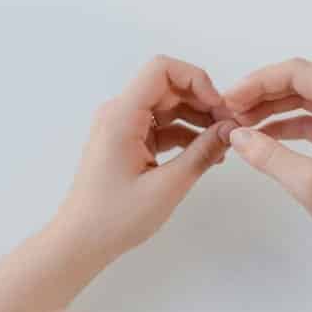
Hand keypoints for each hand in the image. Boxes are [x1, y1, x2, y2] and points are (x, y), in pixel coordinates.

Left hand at [56, 55, 233, 259]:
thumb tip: (230, 130)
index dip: (196, 80)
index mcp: (122, 115)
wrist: (81, 241)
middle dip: (203, 101)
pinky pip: (162, 126)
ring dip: (197, 119)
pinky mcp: (127, 141)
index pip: (162, 69)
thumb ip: (202, 153)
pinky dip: (185, 134)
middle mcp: (119, 113)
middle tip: (229, 127)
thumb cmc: (115, 218)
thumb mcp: (167, 186)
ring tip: (222, 143)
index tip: (218, 107)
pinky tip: (206, 152)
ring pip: (168, 106)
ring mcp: (122, 126)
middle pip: (168, 86)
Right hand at [222, 58, 311, 250]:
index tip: (231, 99)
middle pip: (302, 82)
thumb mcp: (307, 182)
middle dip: (263, 94)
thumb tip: (236, 135)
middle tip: (231, 110)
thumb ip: (268, 155)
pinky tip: (262, 135)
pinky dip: (288, 124)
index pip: (298, 73)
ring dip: (273, 108)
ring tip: (241, 123)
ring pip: (306, 99)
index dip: (259, 82)